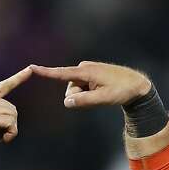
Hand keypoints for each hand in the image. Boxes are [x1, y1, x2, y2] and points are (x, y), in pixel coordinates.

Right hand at [29, 61, 150, 108]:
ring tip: (103, 93)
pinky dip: (89, 93)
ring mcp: (87, 71)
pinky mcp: (90, 74)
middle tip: (99, 96)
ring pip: (76, 89)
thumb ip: (83, 101)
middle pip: (70, 89)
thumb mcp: (103, 99)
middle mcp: (83, 68)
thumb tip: (66, 102)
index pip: (61, 73)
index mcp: (85, 71)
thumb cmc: (122, 91)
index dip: (45, 72)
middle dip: (79, 97)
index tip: (31, 67)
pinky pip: (82, 88)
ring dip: (85, 95)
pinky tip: (102, 91)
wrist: (137, 85)